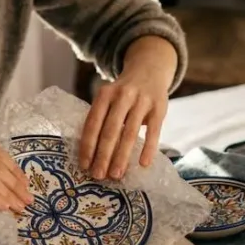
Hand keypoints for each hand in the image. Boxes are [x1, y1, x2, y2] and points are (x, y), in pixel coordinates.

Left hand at [78, 37, 177, 179]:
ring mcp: (142, 101)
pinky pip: (154, 132)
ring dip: (122, 156)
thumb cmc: (124, 93)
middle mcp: (122, 95)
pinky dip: (148, 149)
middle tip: (98, 175)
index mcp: (105, 94)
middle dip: (103, 155)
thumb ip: (101, 118)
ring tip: (116, 174)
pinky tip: (143, 164)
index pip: (93, 123)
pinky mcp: (159, 107)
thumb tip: (91, 154)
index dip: (88, 145)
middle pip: (110, 130)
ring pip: (130, 133)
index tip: (84, 165)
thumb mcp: (109, 97)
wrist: (150, 69)